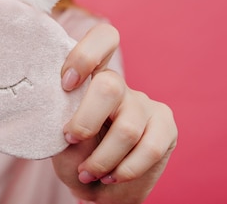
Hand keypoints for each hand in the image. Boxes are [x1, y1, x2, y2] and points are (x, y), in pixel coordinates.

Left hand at [54, 23, 177, 203]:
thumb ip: (65, 122)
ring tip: (87, 173)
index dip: (86, 54)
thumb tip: (65, 116)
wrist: (101, 188)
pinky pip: (150, 148)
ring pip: (126, 128)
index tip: (66, 84)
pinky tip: (112, 176)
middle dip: (85, 121)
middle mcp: (119, 85)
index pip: (104, 38)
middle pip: (110, 86)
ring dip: (102, 159)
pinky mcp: (165, 126)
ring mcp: (144, 103)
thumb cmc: (75, 156)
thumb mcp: (61, 140)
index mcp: (91, 76)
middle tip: (70, 140)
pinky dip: (126, 169)